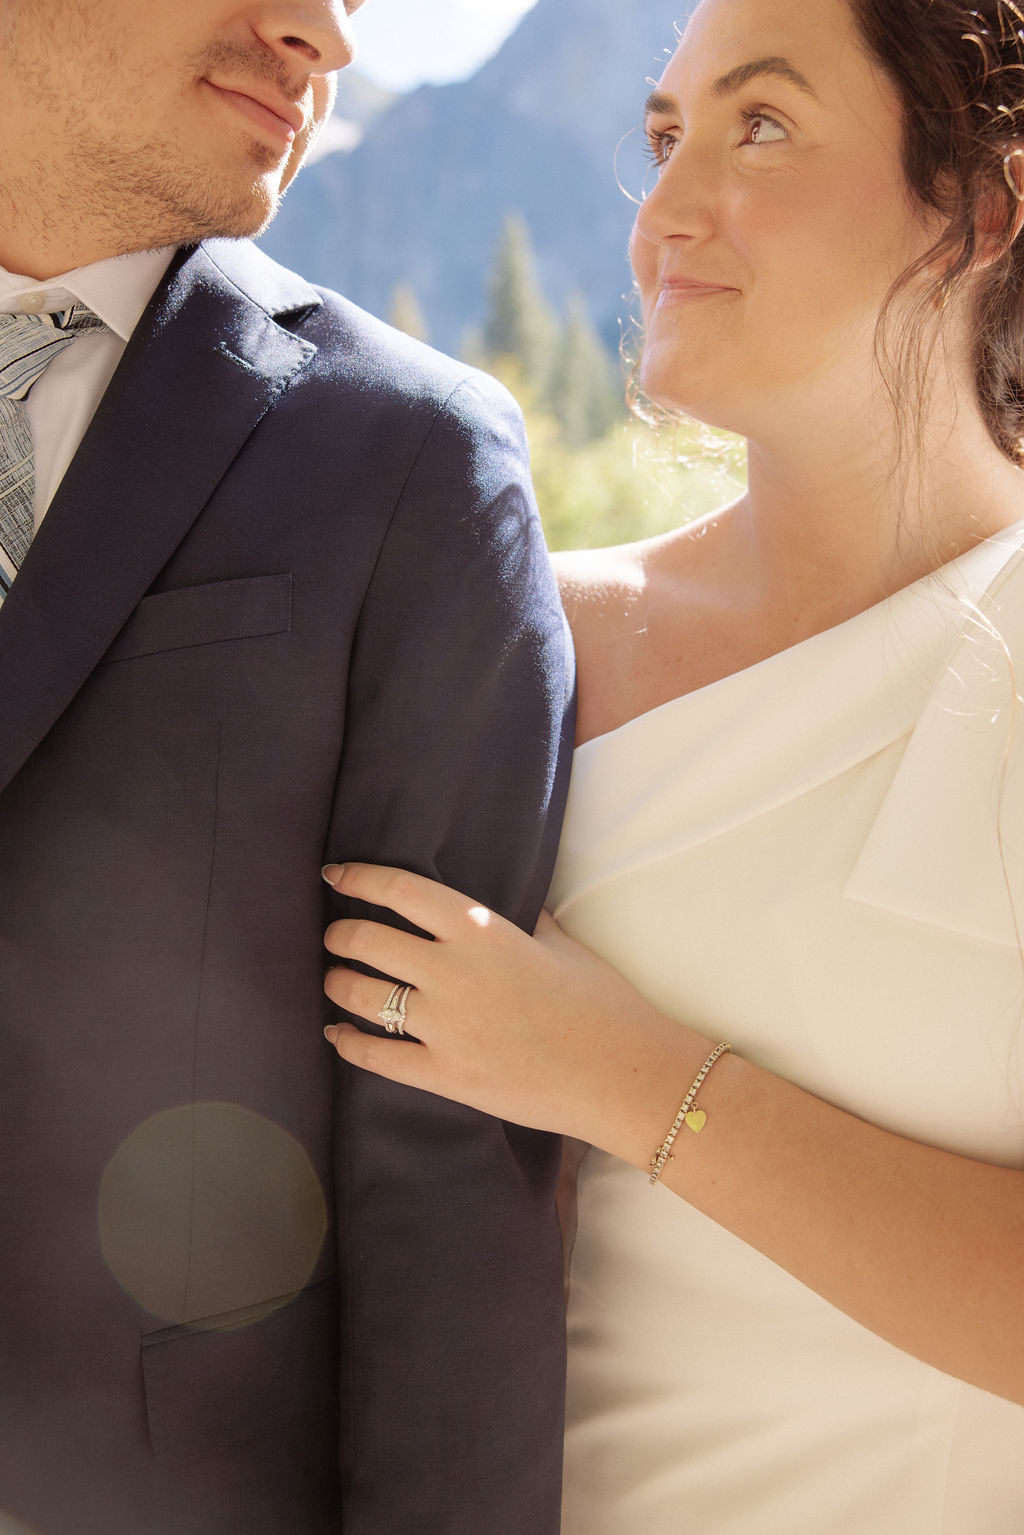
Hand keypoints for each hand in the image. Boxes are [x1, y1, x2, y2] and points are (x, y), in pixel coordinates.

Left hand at [322, 862, 690, 1151]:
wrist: (622, 1075)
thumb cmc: (601, 1004)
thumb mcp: (562, 943)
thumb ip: (525, 917)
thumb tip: (510, 900)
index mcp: (481, 930)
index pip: (400, 891)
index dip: (360, 879)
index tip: (335, 875)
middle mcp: (452, 972)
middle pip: (368, 940)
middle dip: (341, 935)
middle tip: (336, 935)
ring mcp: (444, 1027)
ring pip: (361, 996)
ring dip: (338, 983)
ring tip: (335, 979)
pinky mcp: (445, 1077)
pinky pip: (377, 1057)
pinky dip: (348, 1043)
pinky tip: (336, 1035)